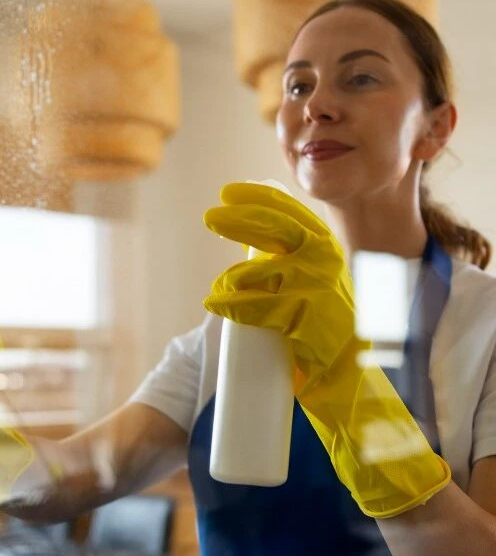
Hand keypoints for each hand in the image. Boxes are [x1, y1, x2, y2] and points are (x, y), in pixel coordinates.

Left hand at [203, 181, 355, 394]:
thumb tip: (243, 230)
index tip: (227, 193)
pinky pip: (252, 306)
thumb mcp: (311, 273)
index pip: (287, 209)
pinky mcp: (300, 314)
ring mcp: (312, 284)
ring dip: (227, 281)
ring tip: (218, 291)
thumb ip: (284, 252)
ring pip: (253, 274)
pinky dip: (228, 305)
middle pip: (271, 228)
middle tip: (210, 217)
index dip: (255, 197)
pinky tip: (215, 304)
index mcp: (323, 242)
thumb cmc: (322, 315)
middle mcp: (322, 257)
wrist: (347, 362)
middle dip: (236, 220)